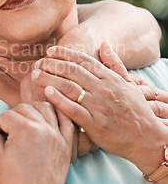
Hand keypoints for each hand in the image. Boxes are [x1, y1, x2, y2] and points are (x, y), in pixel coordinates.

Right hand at [0, 102, 73, 183]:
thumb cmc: (12, 182)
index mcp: (24, 129)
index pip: (6, 116)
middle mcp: (43, 128)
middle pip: (25, 108)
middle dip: (13, 115)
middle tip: (7, 127)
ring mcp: (57, 135)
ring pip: (46, 108)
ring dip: (34, 110)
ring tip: (25, 120)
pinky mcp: (66, 145)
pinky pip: (66, 121)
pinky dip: (58, 114)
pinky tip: (49, 117)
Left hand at [30, 44, 167, 171]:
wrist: (147, 138)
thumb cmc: (137, 111)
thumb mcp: (129, 83)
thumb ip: (115, 63)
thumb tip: (104, 44)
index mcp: (110, 78)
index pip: (84, 61)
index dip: (66, 54)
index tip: (51, 51)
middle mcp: (103, 89)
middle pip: (73, 71)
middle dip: (53, 64)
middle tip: (38, 62)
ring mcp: (99, 106)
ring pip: (70, 87)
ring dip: (50, 79)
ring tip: (35, 75)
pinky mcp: (95, 124)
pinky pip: (74, 110)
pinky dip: (59, 100)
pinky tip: (46, 93)